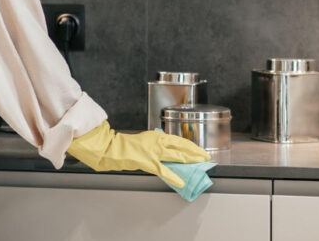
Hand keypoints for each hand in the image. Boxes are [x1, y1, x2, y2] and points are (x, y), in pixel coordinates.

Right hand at [66, 120, 210, 186]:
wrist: (112, 148)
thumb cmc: (125, 145)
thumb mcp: (144, 140)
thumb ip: (156, 145)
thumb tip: (167, 151)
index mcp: (157, 136)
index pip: (179, 140)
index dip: (191, 146)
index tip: (200, 150)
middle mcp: (158, 141)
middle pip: (182, 147)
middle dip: (196, 153)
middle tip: (206, 157)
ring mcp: (155, 152)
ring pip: (177, 155)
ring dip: (190, 160)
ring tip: (200, 164)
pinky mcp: (149, 162)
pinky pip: (164, 171)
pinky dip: (173, 177)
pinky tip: (181, 182)